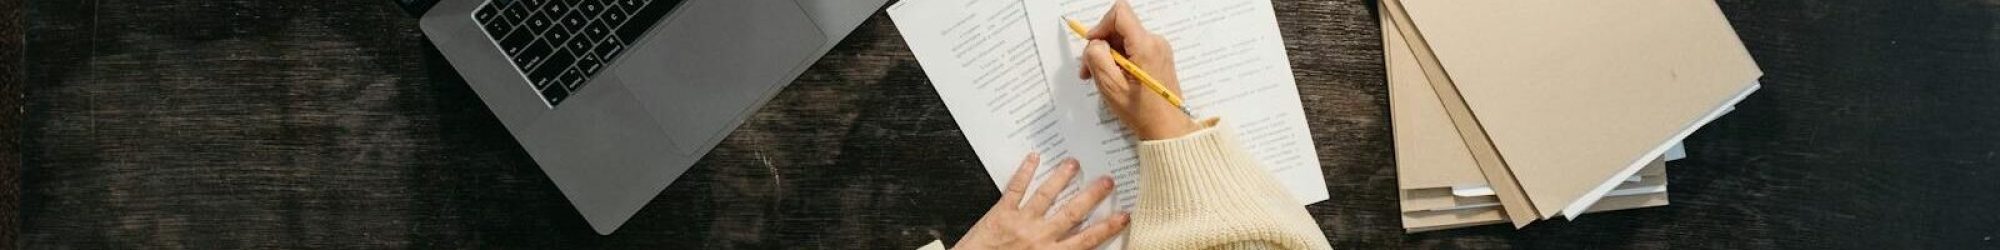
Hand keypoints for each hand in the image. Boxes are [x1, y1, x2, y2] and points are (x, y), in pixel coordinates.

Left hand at [956, 153, 1128, 249]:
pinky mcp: (1000, 214)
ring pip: (1046, 196)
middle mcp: (1039, 237)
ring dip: (1061, 178)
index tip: (1123, 215)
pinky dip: (1024, 172)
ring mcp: (1020, 223)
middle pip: (1071, 213)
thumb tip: (1074, 247)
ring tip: (1074, 163)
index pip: (1086, 240)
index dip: (1107, 227)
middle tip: (1107, 179)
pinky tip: (1034, 157)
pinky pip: (1014, 189)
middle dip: (1091, 196)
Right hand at [1080, 0, 1197, 139]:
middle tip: (1088, 71)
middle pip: (1119, 27)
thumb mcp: (1111, 86)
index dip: (1100, 25)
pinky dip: (1119, 60)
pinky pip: (1133, 48)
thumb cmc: (1141, 112)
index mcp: (1145, 46)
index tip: (1091, 46)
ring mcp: (1159, 48)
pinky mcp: (1159, 56)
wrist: (1168, 129)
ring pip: (1124, 39)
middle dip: (1100, 46)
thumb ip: (1097, 58)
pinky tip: (1115, 79)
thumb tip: (1095, 43)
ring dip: (1108, 55)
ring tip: (1101, 79)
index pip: (1119, 13)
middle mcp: (1155, 41)